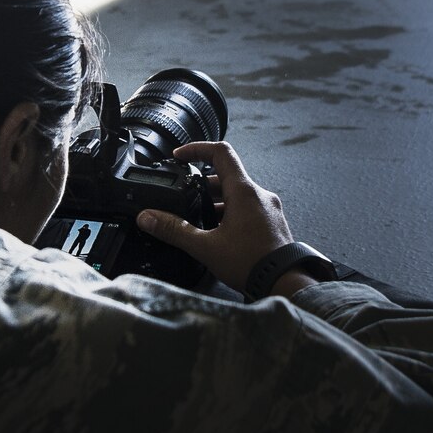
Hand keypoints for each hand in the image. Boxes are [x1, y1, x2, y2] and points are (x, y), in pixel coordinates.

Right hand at [136, 141, 295, 291]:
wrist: (284, 284)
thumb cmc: (252, 263)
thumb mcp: (205, 247)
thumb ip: (174, 230)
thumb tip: (149, 217)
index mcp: (244, 191)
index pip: (221, 152)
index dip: (197, 149)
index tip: (180, 156)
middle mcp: (259, 195)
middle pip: (227, 175)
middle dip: (202, 184)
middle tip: (185, 195)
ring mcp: (268, 208)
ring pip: (238, 194)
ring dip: (217, 201)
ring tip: (199, 219)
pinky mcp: (272, 222)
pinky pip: (248, 208)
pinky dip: (231, 213)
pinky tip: (220, 234)